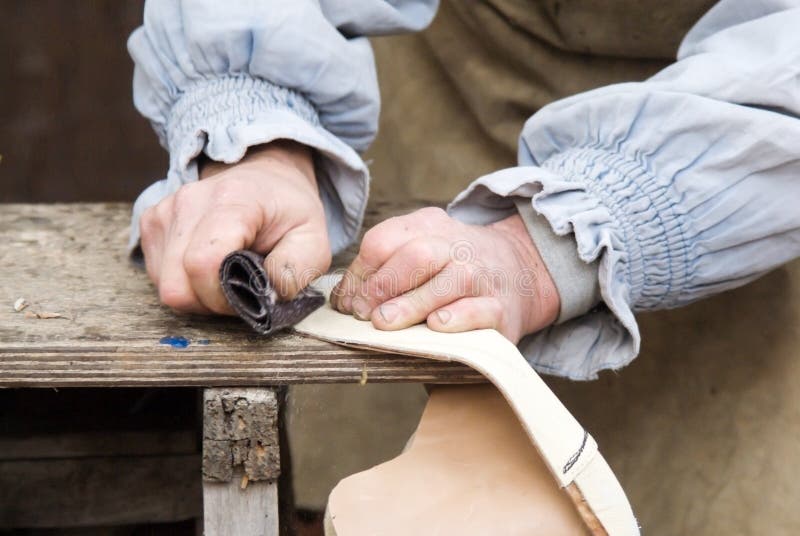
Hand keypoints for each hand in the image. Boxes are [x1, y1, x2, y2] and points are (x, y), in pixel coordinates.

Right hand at [140, 140, 330, 313]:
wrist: (265, 177)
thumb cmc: (288, 211)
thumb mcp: (314, 239)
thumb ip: (298, 269)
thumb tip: (268, 295)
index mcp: (233, 201)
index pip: (203, 263)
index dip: (221, 297)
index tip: (247, 296)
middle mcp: (190, 201)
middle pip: (176, 283)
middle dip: (209, 302)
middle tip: (239, 291)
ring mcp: (165, 210)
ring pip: (163, 284)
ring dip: (196, 294)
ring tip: (227, 276)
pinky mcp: (152, 221)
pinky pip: (157, 273)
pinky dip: (183, 281)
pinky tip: (209, 267)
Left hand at [332, 207, 559, 342]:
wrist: (518, 269)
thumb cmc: (450, 270)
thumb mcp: (420, 249)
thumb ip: (384, 269)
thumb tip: (344, 300)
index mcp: (428, 227)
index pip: (383, 241)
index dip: (359, 274)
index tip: (346, 302)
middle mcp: (456, 246)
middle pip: (416, 255)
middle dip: (382, 285)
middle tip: (362, 314)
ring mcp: (481, 276)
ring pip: (448, 283)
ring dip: (411, 304)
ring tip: (385, 323)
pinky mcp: (500, 308)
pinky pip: (480, 311)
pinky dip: (457, 319)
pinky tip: (436, 327)